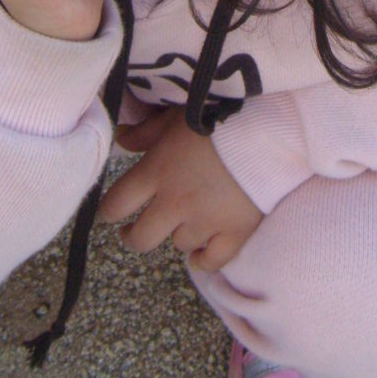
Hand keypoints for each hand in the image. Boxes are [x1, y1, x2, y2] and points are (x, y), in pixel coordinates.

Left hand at [100, 107, 263, 272]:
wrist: (268, 129)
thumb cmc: (217, 117)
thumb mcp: (174, 117)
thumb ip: (145, 132)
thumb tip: (121, 139)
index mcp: (155, 173)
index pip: (116, 205)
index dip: (108, 212)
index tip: (111, 213)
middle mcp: (174, 203)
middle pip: (141, 239)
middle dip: (133, 237)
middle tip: (134, 232)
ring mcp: (205, 222)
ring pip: (178, 245)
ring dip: (177, 236)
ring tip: (184, 224)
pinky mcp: (235, 233)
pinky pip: (211, 261)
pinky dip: (203, 260)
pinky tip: (200, 254)